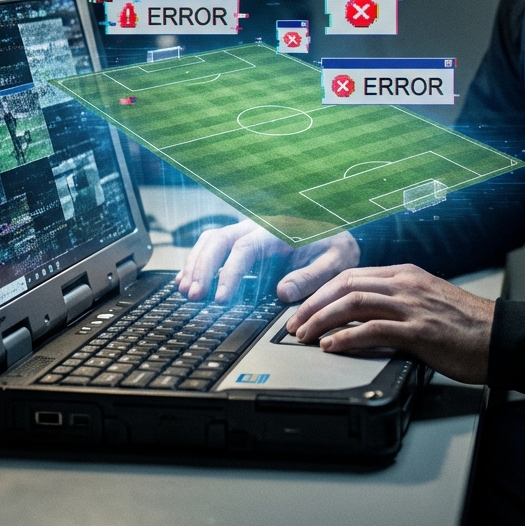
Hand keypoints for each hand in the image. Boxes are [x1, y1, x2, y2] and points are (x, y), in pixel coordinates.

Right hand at [176, 220, 359, 302]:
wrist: (339, 232)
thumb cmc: (337, 247)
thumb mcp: (336, 262)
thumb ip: (312, 276)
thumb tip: (282, 291)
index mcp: (279, 230)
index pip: (244, 247)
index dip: (228, 273)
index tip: (220, 299)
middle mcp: (258, 227)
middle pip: (219, 239)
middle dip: (202, 267)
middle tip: (195, 296)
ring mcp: (248, 232)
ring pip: (211, 240)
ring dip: (195, 264)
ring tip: (186, 292)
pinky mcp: (243, 242)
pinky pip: (214, 246)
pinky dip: (197, 262)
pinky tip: (186, 281)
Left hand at [286, 264, 494, 384]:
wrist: (501, 337)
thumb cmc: (466, 325)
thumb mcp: (427, 301)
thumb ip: (398, 302)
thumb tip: (364, 317)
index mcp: (405, 274)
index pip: (352, 276)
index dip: (322, 292)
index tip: (304, 309)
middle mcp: (405, 284)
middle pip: (345, 285)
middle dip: (314, 305)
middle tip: (294, 324)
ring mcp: (411, 305)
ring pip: (353, 303)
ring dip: (322, 320)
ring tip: (305, 336)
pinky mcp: (419, 330)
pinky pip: (373, 329)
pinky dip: (347, 338)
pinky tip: (332, 347)